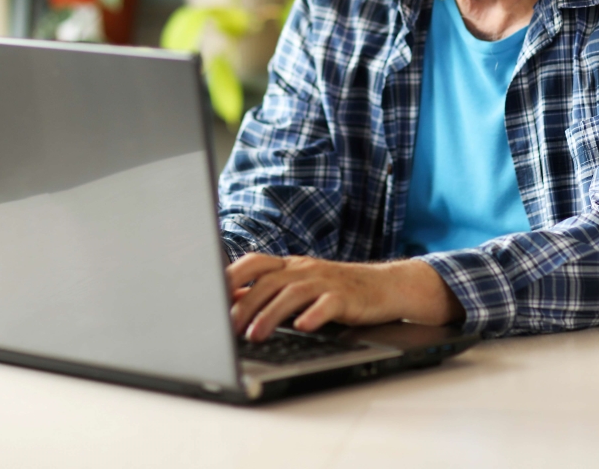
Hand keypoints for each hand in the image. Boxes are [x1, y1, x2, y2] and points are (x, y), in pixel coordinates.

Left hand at [226, 254, 463, 341]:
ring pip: (292, 293)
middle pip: (268, 281)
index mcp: (291, 265)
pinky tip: (303, 327)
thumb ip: (270, 291)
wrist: (386, 287)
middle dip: (245, 304)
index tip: (212, 294)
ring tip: (255, 335)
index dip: (232, 275)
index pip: (255, 262)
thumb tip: (231, 301)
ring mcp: (326, 281)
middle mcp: (305, 269)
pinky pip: (328, 303)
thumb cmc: (338, 290)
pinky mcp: (346, 297)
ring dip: (270, 315)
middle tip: (228, 328)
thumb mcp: (301, 286)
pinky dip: (314, 314)